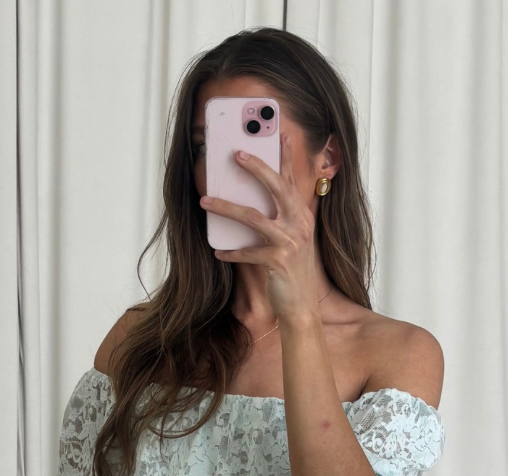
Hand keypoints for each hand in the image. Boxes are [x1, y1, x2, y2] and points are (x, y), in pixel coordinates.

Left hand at [199, 131, 320, 323]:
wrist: (302, 309)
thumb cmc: (292, 274)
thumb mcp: (291, 243)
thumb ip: (279, 221)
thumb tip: (254, 204)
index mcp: (302, 218)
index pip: (292, 181)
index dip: (285, 156)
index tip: (279, 133)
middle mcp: (299, 226)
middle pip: (277, 188)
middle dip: (256, 168)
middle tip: (236, 154)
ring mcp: (289, 243)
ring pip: (254, 218)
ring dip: (226, 207)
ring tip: (205, 201)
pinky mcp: (277, 263)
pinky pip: (248, 252)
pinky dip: (231, 252)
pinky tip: (218, 251)